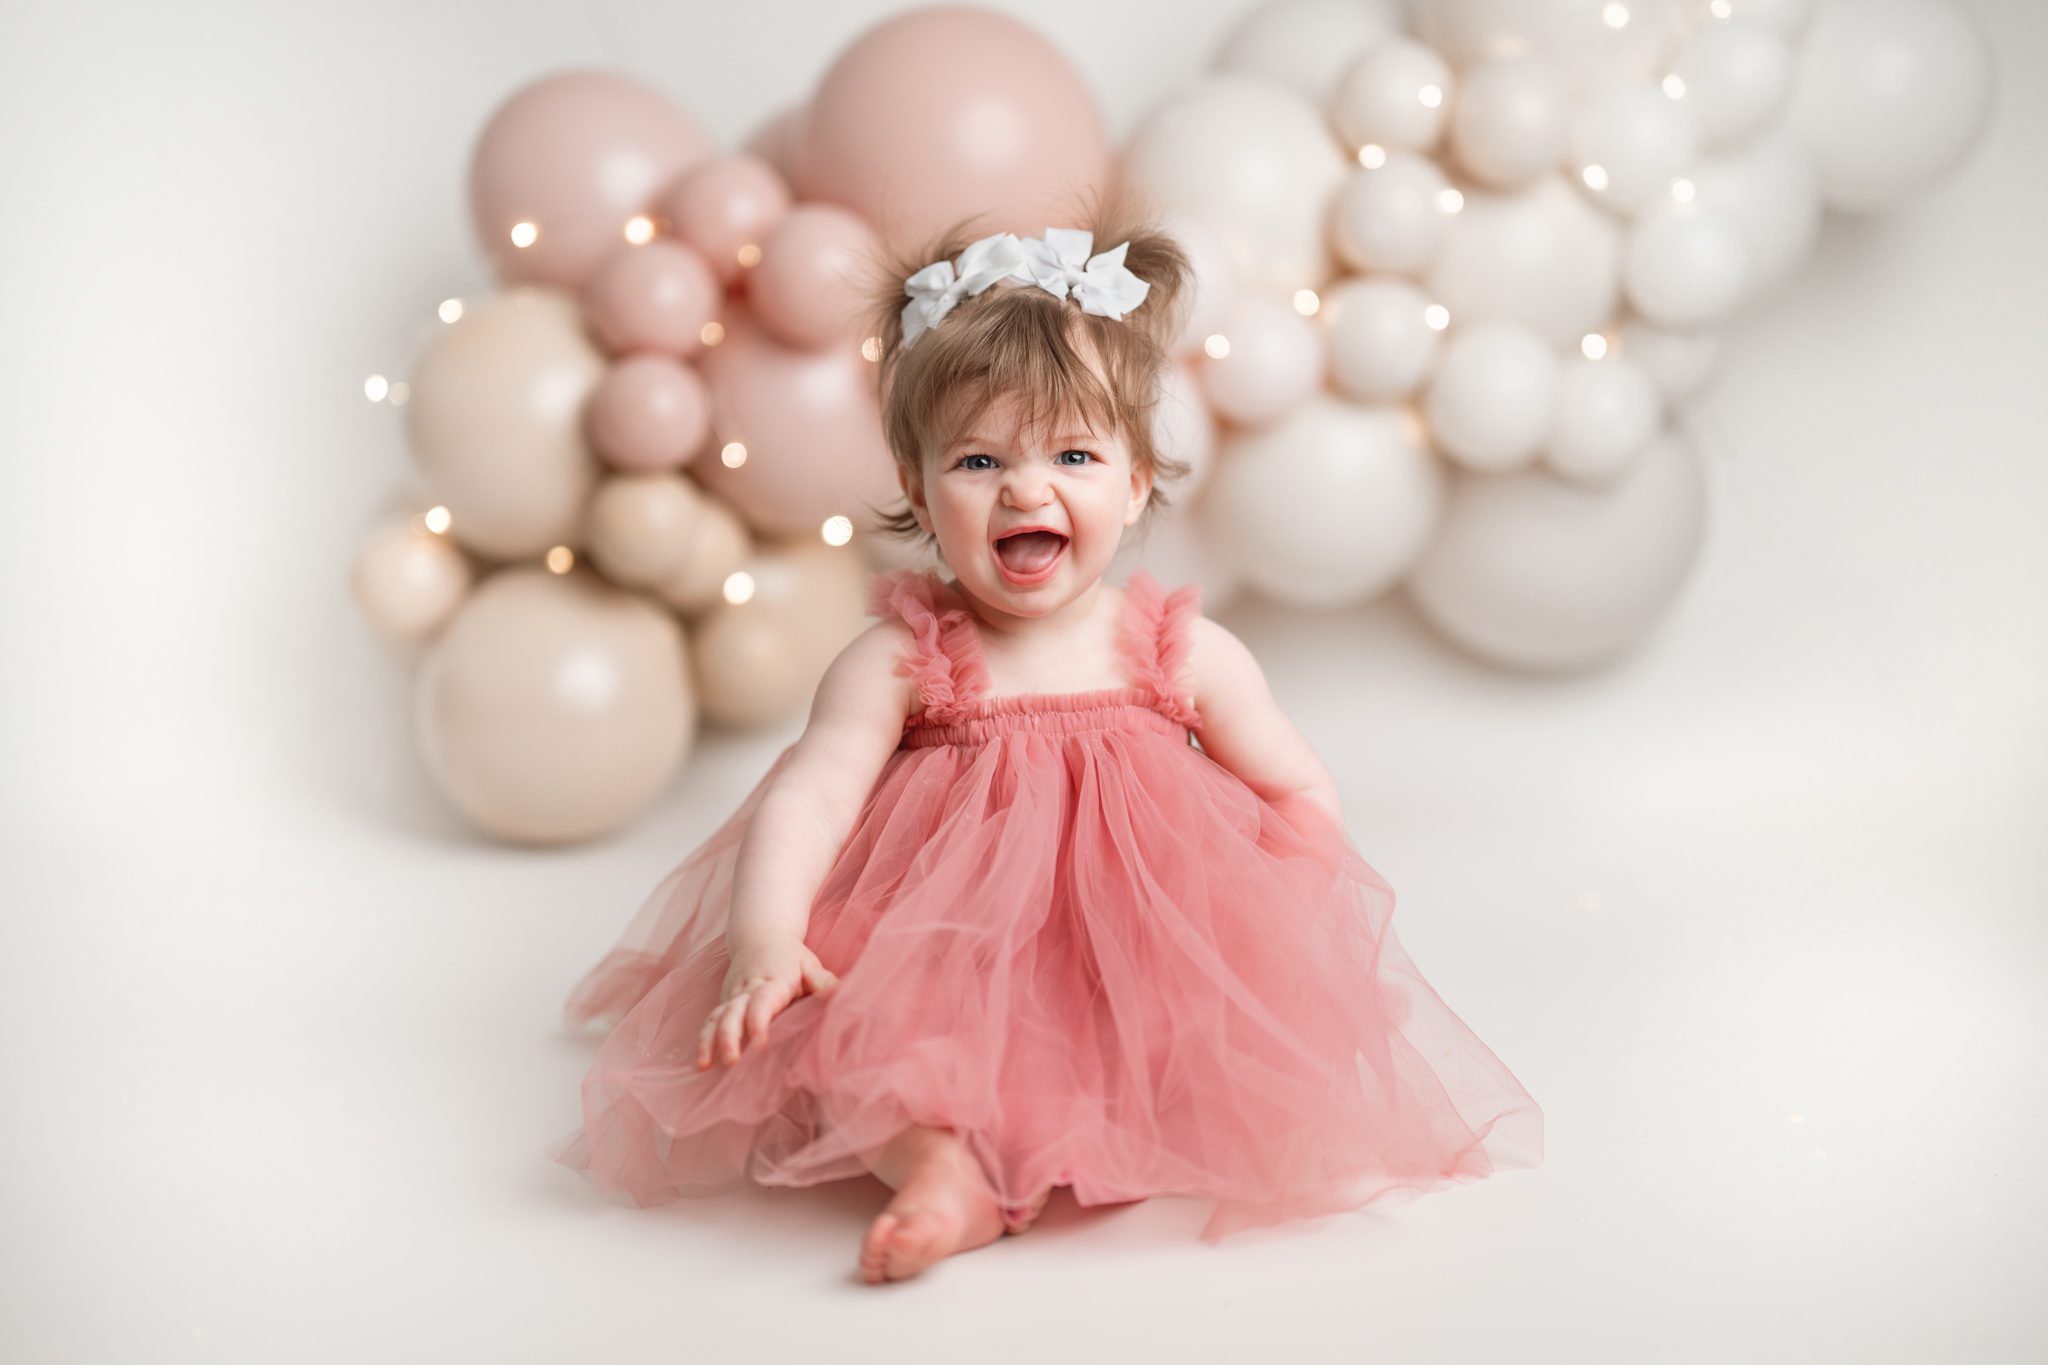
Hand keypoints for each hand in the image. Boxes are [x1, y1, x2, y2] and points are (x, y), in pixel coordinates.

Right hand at [695, 941, 840, 1070]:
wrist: (759, 936)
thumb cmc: (791, 957)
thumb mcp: (811, 966)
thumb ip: (824, 983)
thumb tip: (845, 994)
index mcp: (773, 980)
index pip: (763, 1000)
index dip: (759, 1019)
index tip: (759, 1041)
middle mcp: (748, 989)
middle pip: (733, 1011)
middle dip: (729, 1036)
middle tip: (731, 1061)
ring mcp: (733, 996)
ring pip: (716, 1017)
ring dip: (709, 1041)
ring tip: (703, 1065)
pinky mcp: (724, 1003)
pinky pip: (710, 1021)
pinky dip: (702, 1040)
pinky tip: (700, 1064)